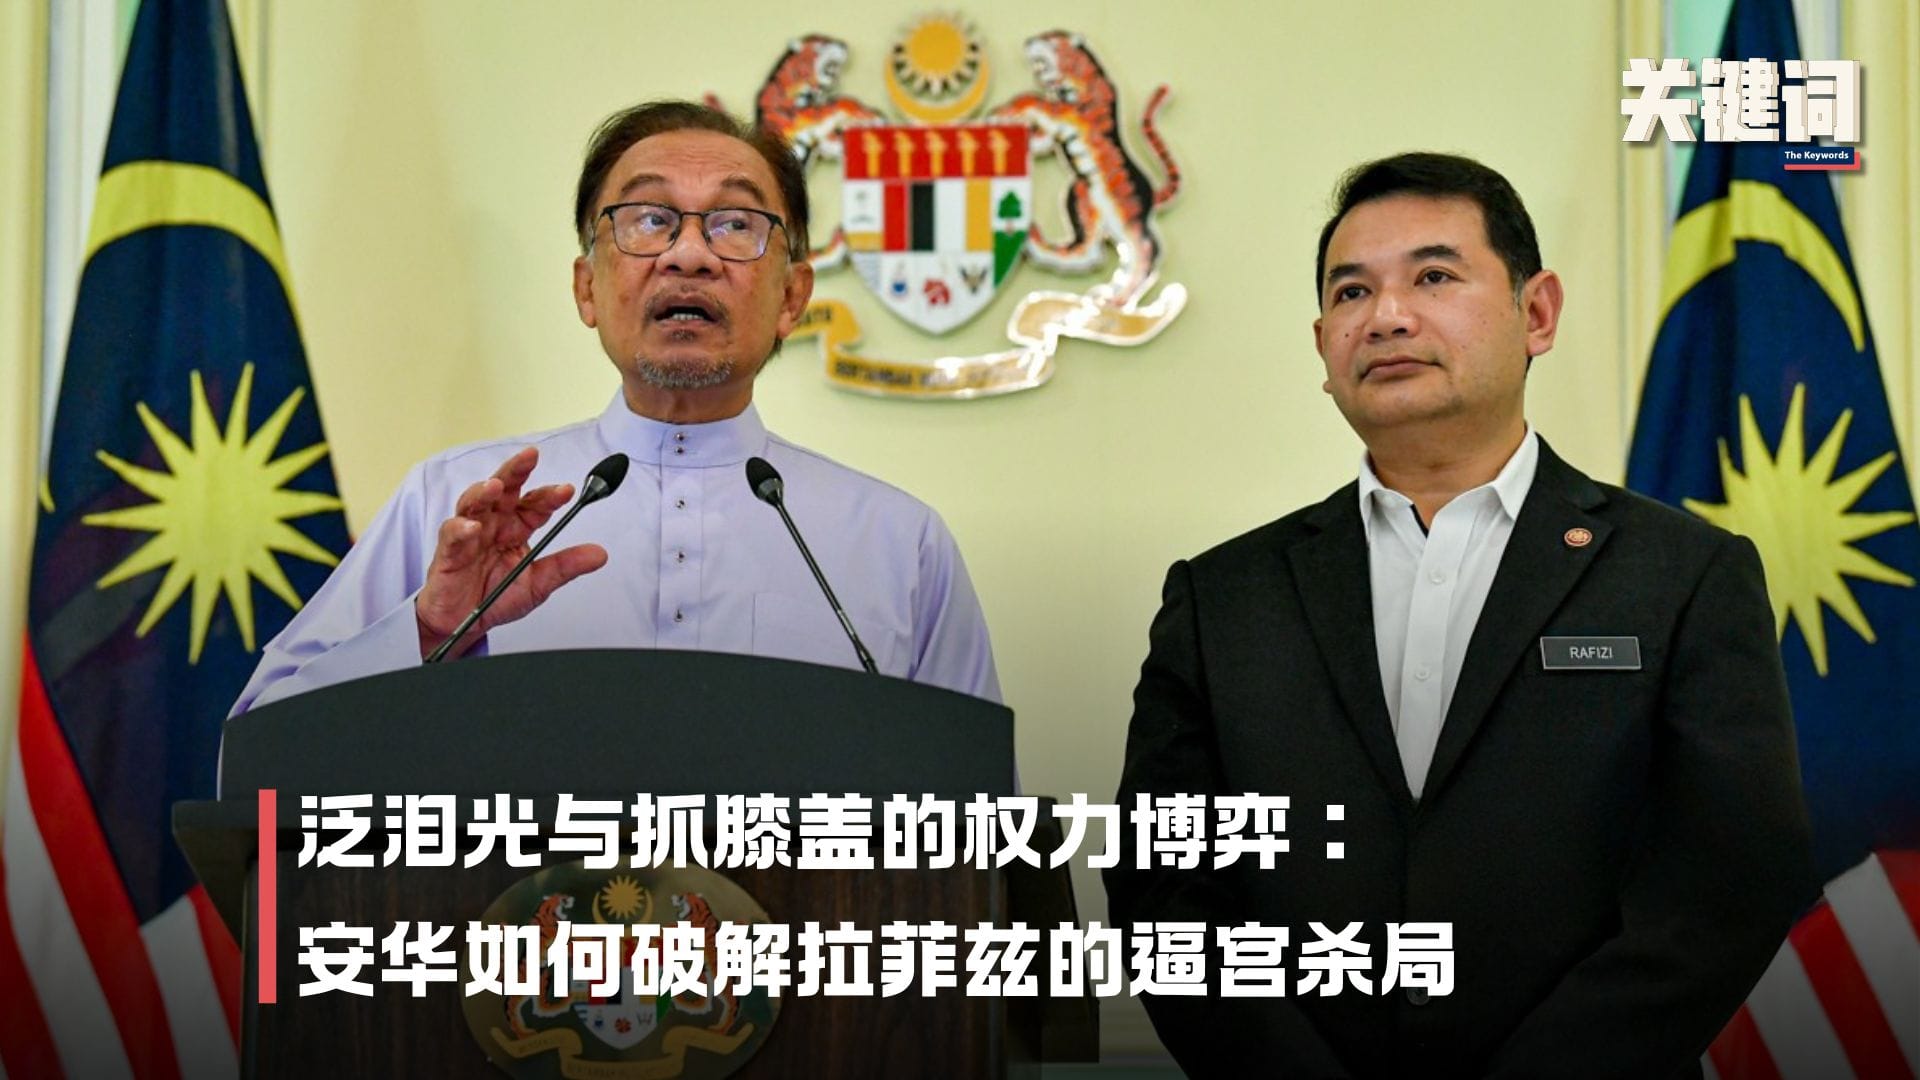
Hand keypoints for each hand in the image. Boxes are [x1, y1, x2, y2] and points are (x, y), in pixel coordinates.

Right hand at [414, 447, 608, 658]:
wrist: (463, 623)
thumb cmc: (495, 597)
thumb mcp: (538, 584)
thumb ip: (565, 567)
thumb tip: (600, 554)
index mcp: (517, 528)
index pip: (536, 504)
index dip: (550, 495)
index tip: (567, 491)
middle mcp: (494, 524)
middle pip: (505, 489)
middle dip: (516, 470)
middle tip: (530, 456)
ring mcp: (470, 533)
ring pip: (474, 502)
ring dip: (484, 491)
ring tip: (497, 486)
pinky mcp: (448, 551)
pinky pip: (452, 534)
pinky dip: (461, 528)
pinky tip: (473, 527)